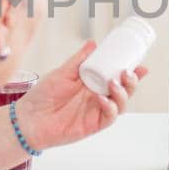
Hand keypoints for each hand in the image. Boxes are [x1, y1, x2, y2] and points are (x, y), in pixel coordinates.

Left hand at [16, 40, 146, 149]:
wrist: (28, 118)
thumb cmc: (42, 96)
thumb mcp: (62, 73)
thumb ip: (78, 60)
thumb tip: (93, 44)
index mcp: (92, 84)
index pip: (116, 77)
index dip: (131, 73)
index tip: (140, 65)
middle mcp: (98, 97)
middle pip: (124, 91)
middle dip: (132, 82)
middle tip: (128, 73)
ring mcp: (96, 111)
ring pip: (120, 105)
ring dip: (122, 94)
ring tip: (114, 82)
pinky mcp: (92, 125)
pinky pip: (108, 118)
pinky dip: (110, 108)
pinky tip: (102, 99)